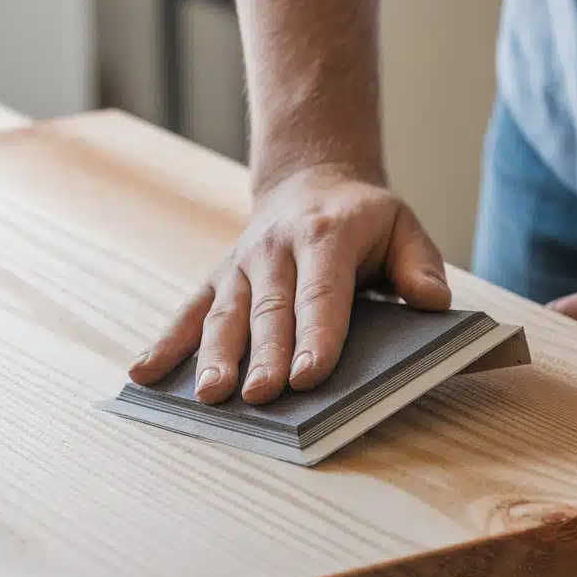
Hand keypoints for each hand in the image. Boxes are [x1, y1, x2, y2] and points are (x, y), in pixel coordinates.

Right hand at [127, 165, 450, 404]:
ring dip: (214, 356)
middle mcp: (275, 249)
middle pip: (270, 310)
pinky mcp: (217, 279)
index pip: (322, 293)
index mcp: (325, 236)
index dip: (316, 335)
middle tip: (260, 396)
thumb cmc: (364, 219)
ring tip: (208, 395)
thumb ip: (420, 265)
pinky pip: (189, 312)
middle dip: (265, 355)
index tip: (311, 376)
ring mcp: (240, 265)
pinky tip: (143, 375)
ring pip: (226, 315)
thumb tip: (433, 303)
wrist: (311, 179)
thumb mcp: (404, 227)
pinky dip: (165, 344)